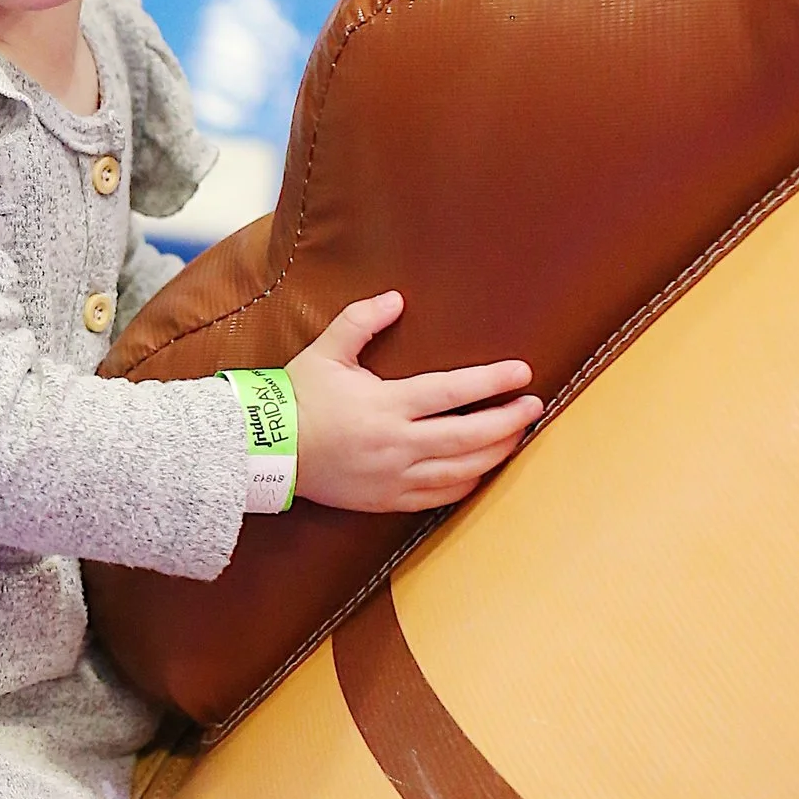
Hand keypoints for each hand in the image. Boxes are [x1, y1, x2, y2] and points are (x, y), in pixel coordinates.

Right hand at [291, 290, 540, 514]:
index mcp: (386, 404)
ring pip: (461, 469)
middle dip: (509, 421)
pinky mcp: (387, 499)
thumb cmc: (296, 397)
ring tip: (517, 435)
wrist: (265, 450)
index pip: (453, 391)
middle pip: (469, 436)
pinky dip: (467, 483)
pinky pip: (439, 496)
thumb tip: (397, 299)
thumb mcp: (326, 351)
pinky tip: (481, 469)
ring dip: (496, 452)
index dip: (492, 382)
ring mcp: (394, 476)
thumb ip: (362, 321)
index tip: (522, 373)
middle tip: (533, 406)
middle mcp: (396, 444)